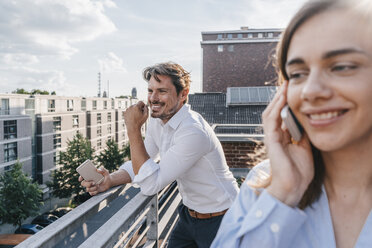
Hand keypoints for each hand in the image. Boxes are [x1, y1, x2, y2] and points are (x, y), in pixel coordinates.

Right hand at [79, 167, 111, 195]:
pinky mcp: (94, 191)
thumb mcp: (105, 171)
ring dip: (92, 188)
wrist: (109, 182)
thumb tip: (98, 170)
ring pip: (87, 189)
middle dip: (87, 184)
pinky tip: (98, 189)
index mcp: (90, 176)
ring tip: (98, 185)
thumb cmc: (106, 176)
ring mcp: (91, 187)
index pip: (83, 176)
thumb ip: (102, 169)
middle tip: (93, 183)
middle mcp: (89, 181)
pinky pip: (91, 193)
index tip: (81, 179)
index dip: (80, 177)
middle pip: (83, 183)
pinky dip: (95, 192)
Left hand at [124, 101, 147, 131]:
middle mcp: (131, 107)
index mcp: (136, 107)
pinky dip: (131, 112)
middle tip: (140, 114)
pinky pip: (129, 111)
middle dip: (139, 108)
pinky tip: (133, 117)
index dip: (143, 105)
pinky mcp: (125, 113)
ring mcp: (127, 110)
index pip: (140, 102)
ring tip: (136, 116)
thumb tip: (145, 106)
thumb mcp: (146, 115)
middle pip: (136, 105)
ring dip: (135, 110)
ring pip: (132, 108)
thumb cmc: (139, 122)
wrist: (132, 127)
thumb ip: (146, 109)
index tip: (143, 108)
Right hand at [263, 81, 313, 206]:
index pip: (282, 116)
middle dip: (280, 98)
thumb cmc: (298, 171)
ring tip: (284, 87)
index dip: (286, 103)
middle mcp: (275, 135)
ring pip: (270, 113)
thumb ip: (302, 134)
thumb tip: (306, 121)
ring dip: (277, 100)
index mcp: (282, 137)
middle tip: (287, 84)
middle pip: (274, 112)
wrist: (292, 185)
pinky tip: (282, 99)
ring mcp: (271, 137)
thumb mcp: (305, 147)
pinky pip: (271, 120)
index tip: (294, 91)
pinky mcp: (270, 140)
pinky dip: (276, 108)